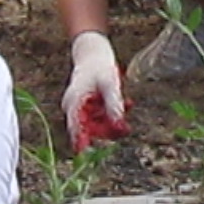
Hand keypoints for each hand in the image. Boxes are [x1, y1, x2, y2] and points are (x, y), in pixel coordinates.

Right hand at [64, 31, 126, 146]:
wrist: (94, 50)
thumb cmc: (99, 65)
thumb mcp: (111, 85)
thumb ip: (114, 105)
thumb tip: (119, 126)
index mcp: (74, 102)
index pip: (76, 129)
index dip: (82, 142)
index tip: (89, 154)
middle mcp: (74, 107)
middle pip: (90, 129)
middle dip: (109, 129)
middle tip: (126, 128)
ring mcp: (81, 107)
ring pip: (98, 122)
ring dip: (113, 119)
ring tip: (128, 104)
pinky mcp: (89, 105)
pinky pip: (101, 115)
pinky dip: (112, 112)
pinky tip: (126, 102)